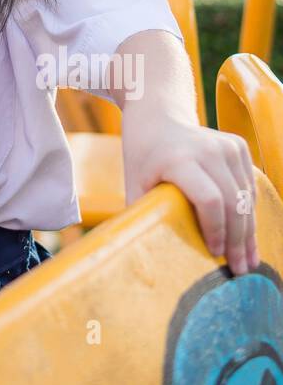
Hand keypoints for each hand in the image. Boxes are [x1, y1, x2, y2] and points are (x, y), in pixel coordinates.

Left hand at [122, 117, 258, 274]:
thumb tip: (146, 253)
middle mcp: (207, 149)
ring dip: (249, 232)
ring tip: (248, 259)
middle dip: (238, 241)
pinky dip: (249, 212)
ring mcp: (226, 145)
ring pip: (246, 197)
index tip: (214, 254)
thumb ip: (142, 214)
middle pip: (233, 203)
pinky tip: (247, 235)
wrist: (157, 115)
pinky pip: (249, 186)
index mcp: (179, 159)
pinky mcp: (238, 146)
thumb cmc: (143, 155)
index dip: (216, 230)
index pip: (210, 200)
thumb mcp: (133, 182)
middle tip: (239, 269)